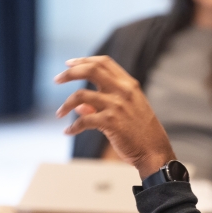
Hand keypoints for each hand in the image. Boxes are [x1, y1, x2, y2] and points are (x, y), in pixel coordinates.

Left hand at [55, 56, 174, 177]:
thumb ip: (102, 106)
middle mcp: (123, 90)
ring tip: (59, 113)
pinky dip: (73, 127)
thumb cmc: (141, 133)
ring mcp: (117, 105)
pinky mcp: (111, 122)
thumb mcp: (126, 112)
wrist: (154, 151)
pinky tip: (68, 131)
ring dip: (66, 104)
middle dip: (70, 73)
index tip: (69, 64)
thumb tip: (79, 107)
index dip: (84, 60)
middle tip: (57, 79)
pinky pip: (83, 121)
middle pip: (91, 70)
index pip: (104, 62)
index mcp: (129, 84)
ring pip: (81, 95)